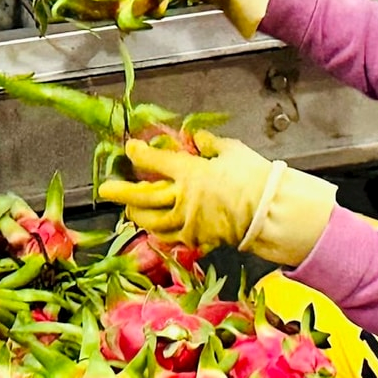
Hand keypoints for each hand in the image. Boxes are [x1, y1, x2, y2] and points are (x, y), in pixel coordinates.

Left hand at [99, 131, 338, 264]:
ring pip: (153, 221)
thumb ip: (211, 144)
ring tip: (129, 212)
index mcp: (189, 172)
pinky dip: (160, 232)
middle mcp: (182, 198)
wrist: (271, 213)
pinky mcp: (197, 239)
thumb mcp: (232, 151)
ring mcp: (188, 222)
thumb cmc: (254, 178)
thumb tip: (197, 138)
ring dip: (138, 215)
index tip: (130, 149)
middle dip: (121, 192)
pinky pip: (171, 237)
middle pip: (143, 196)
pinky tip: (155, 229)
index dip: (139, 154)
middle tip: (106, 189)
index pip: (155, 162)